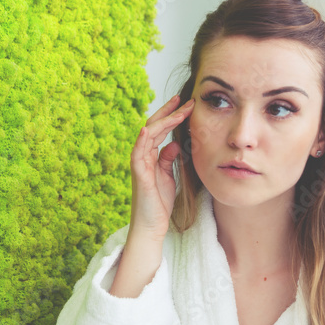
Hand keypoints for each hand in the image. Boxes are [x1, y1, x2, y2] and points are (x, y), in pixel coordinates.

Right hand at [129, 94, 194, 240]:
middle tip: (185, 99)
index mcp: (151, 155)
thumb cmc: (159, 202)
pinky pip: (137, 153)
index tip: (187, 104)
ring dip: (164, 121)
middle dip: (169, 111)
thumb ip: (168, 158)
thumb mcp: (168, 175)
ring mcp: (139, 163)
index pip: (160, 128)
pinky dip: (142, 140)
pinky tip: (148, 129)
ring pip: (148, 134)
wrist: (152, 225)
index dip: (172, 115)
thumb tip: (174, 143)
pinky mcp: (138, 174)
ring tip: (179, 110)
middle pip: (154, 126)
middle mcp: (143, 155)